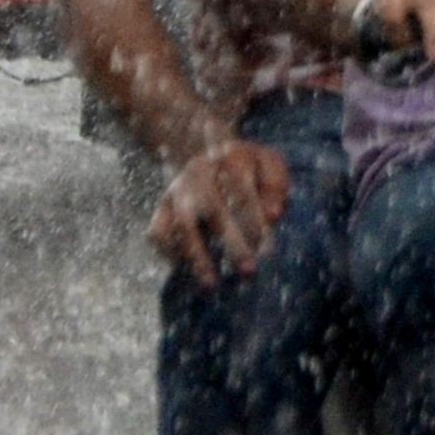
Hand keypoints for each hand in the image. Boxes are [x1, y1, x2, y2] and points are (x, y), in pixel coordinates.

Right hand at [148, 138, 290, 287]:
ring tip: (211, 284)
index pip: (242, 191)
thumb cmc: (247, 167)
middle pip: (213, 210)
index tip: (265, 247)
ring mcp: (177, 190)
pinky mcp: (162, 207)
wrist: (204, 150)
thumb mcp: (268, 164)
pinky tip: (188, 270)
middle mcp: (199, 172)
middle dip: (232, 243)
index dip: (253, 219)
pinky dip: (170, 252)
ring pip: (182, 224)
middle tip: (249, 271)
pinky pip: (158, 232)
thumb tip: (274, 215)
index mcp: (230, 157)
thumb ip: (276, 185)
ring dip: (196, 256)